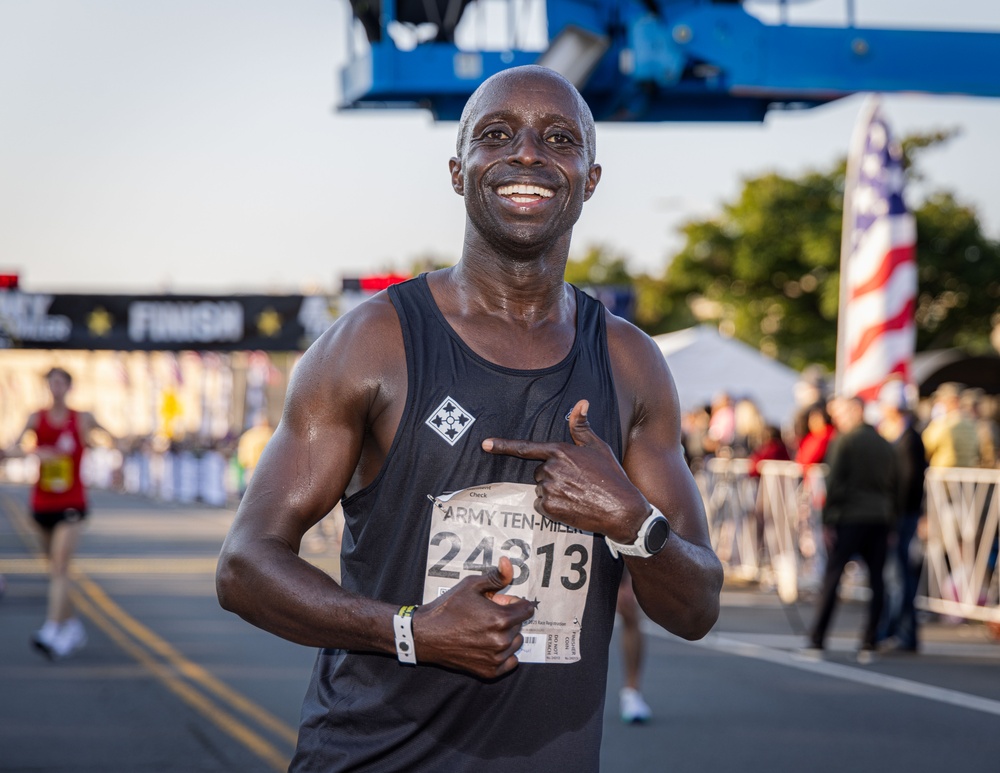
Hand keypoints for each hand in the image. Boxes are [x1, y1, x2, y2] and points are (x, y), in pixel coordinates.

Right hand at [413, 556, 535, 678]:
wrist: (426, 635)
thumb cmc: (448, 608)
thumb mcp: (470, 585)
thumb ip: (496, 576)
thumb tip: (509, 563)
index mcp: (500, 618)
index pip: (527, 609)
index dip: (514, 602)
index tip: (499, 602)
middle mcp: (501, 640)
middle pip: (519, 625)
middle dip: (507, 618)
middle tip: (485, 615)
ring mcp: (496, 658)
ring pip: (515, 643)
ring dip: (506, 635)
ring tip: (484, 630)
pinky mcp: (490, 672)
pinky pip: (511, 662)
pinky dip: (504, 654)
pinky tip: (487, 645)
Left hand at [482, 399, 647, 542]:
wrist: (621, 509)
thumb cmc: (611, 476)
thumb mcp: (598, 447)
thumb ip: (581, 426)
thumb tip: (581, 402)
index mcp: (560, 451)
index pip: (526, 447)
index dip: (503, 445)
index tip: (485, 444)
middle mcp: (550, 469)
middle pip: (539, 471)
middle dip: (553, 476)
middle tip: (576, 482)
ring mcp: (548, 489)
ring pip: (541, 488)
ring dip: (554, 492)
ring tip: (577, 494)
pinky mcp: (549, 508)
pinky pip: (541, 505)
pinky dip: (553, 507)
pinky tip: (572, 506)